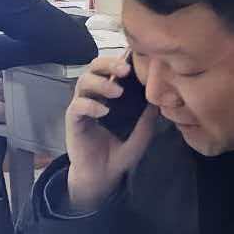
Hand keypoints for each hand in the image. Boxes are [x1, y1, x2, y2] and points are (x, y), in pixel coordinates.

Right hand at [60, 54, 147, 206]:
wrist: (103, 177)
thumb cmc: (120, 153)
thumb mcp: (141, 135)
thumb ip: (148, 118)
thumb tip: (160, 98)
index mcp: (109, 95)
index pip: (111, 69)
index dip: (120, 60)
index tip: (134, 57)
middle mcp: (94, 96)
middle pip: (94, 67)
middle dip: (108, 64)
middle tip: (125, 69)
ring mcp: (82, 106)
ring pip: (83, 81)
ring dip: (100, 83)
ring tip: (116, 92)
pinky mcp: (73, 120)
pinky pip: (77, 105)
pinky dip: (89, 105)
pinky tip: (103, 111)